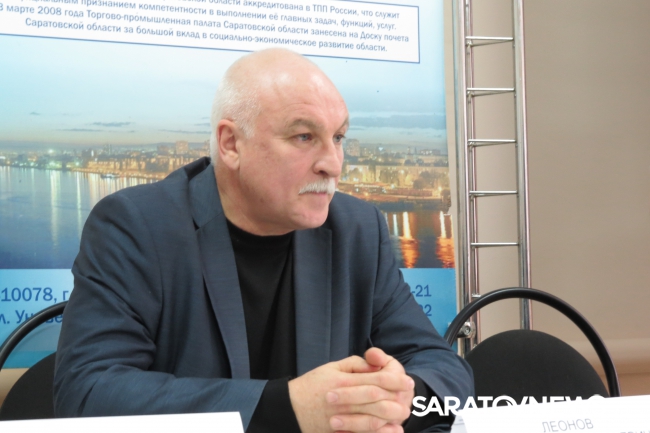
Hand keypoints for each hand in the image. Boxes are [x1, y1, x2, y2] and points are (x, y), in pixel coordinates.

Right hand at [288, 349, 414, 432]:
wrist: (290, 409)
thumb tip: (374, 365)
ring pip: (374, 417)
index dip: (395, 379)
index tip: (407, 380)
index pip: (377, 379)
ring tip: (402, 412)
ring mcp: (343, 417)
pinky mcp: (340, 430)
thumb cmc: (311, 385)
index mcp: (345, 380)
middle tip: (409, 397)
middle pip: (379, 398)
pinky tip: (391, 429)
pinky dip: (379, 431)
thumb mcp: (331, 367)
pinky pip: (363, 432)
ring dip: (392, 415)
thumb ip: (354, 365)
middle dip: (398, 397)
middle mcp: (346, 398)